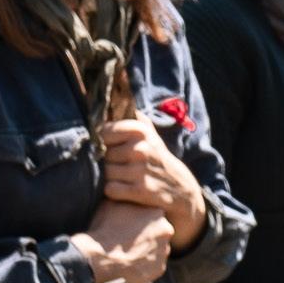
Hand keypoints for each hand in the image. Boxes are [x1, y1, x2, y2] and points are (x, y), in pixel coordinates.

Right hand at [75, 199, 173, 282]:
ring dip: (146, 250)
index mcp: (157, 212)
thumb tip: (121, 190)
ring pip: (157, 249)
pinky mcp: (159, 269)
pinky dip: (144, 266)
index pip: (153, 214)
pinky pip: (153, 266)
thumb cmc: (103, 229)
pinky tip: (130, 264)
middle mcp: (167, 230)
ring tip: (127, 253)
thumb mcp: (110, 204)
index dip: (139, 219)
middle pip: (158, 231)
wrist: (99, 257)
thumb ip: (123, 197)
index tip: (129, 224)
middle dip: (146, 235)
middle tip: (127, 240)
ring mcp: (164, 251)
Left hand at [101, 117, 206, 246]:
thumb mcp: (151, 135)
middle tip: (119, 166)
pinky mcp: (141, 190)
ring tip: (122, 177)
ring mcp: (141, 170)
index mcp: (141, 131)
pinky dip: (114, 191)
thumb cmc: (157, 159)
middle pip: (102, 155)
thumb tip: (121, 91)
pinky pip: (111, 189)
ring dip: (109, 177)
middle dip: (106, 161)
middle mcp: (141, 148)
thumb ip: (135, 118)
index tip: (110, 146)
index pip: (102, 132)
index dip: (102, 141)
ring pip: (105, 172)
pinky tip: (124, 190)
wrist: (181, 189)